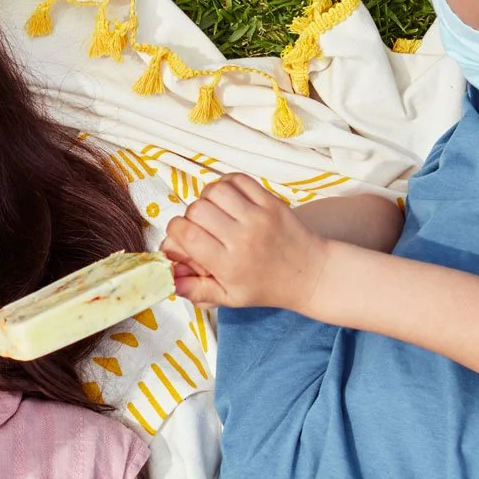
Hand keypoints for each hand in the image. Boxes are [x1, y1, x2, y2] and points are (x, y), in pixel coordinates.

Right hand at [160, 173, 330, 310]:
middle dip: (190, 216)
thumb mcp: (230, 298)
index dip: (175, 232)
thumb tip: (168, 281)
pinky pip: (238, 180)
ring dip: (207, 198)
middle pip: (197, 209)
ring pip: (215, 190)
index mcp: (228, 264)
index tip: (182, 237)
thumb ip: (197, 291)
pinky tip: (227, 199)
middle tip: (200, 227)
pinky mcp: (270, 201)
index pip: (187, 235)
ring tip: (214, 211)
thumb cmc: (266, 287)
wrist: (310, 274)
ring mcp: (258, 216)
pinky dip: (226, 184)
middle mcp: (242, 238)